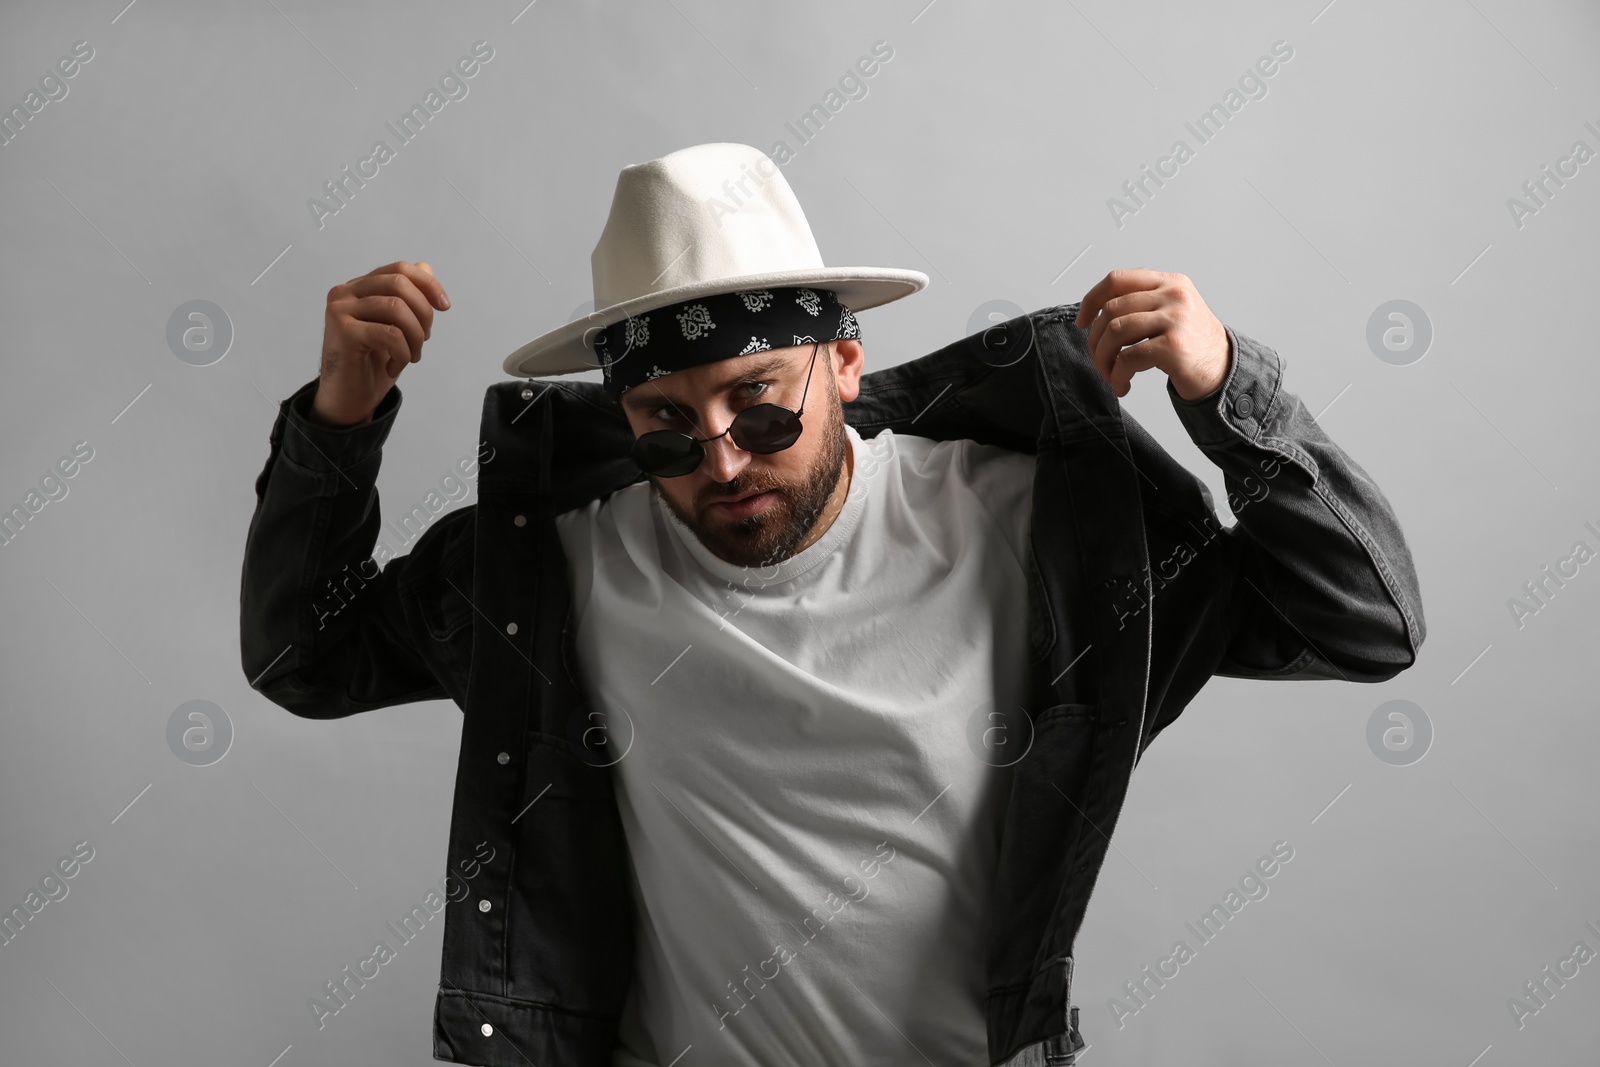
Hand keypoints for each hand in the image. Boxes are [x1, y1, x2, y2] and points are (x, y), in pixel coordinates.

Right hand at [312, 260, 450, 426]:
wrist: (348, 398)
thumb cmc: (372, 364)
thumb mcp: (397, 328)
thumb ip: (408, 298)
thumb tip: (426, 267)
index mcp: (359, 287)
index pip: (400, 269)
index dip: (428, 285)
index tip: (445, 307)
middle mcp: (345, 292)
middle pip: (400, 283)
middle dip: (424, 313)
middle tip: (424, 340)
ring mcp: (340, 310)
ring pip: (397, 308)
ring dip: (415, 337)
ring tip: (411, 356)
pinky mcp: (343, 332)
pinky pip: (389, 334)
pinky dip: (402, 352)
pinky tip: (394, 367)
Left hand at [1073, 269, 1230, 401]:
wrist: (1224, 371)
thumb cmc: (1192, 345)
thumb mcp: (1170, 312)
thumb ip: (1140, 305)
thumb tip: (1093, 317)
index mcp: (1169, 282)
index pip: (1117, 279)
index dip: (1091, 300)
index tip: (1082, 322)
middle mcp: (1174, 295)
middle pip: (1111, 310)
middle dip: (1096, 340)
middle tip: (1099, 361)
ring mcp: (1176, 318)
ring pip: (1115, 332)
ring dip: (1103, 359)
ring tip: (1109, 375)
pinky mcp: (1174, 345)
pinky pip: (1128, 359)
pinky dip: (1117, 376)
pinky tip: (1122, 385)